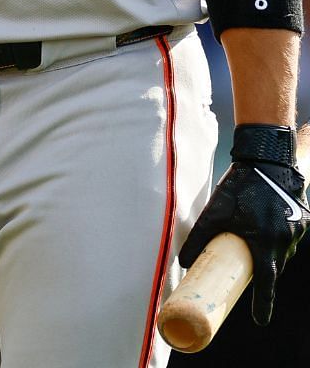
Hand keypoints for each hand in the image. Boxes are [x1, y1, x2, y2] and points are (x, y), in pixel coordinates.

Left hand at [178, 124, 309, 324]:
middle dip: (262, 276)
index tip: (260, 320)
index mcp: (266, 242)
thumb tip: (183, 263)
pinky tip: (265, 228)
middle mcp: (286, 240)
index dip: (262, 303)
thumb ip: (199, 238)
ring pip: (283, 254)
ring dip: (270, 256)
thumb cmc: (240, 186)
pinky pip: (289, 239)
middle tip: (246, 276)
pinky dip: (277, 240)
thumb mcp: (215, 211)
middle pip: (274, 268)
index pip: (265, 281)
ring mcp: (298, 231)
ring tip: (252, 244)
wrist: (268, 160)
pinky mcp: (303, 220)